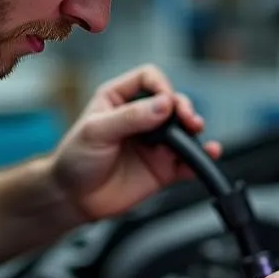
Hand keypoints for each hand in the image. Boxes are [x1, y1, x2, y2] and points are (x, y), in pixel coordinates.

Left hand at [50, 64, 221, 223]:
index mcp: (119, 99)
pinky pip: (187, 162)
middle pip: (172, 102)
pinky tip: (206, 155)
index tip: (165, 101)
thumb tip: (163, 104)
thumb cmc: (75, 160)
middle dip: (183, 107)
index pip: (149, 78)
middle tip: (186, 119)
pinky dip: (200, 159)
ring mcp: (153, 144)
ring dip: (194, 130)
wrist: (73, 199)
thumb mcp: (96, 131)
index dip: (161, 85)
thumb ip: (130, 117)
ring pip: (184, 130)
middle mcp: (140, 118)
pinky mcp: (162, 168)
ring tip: (196, 132)